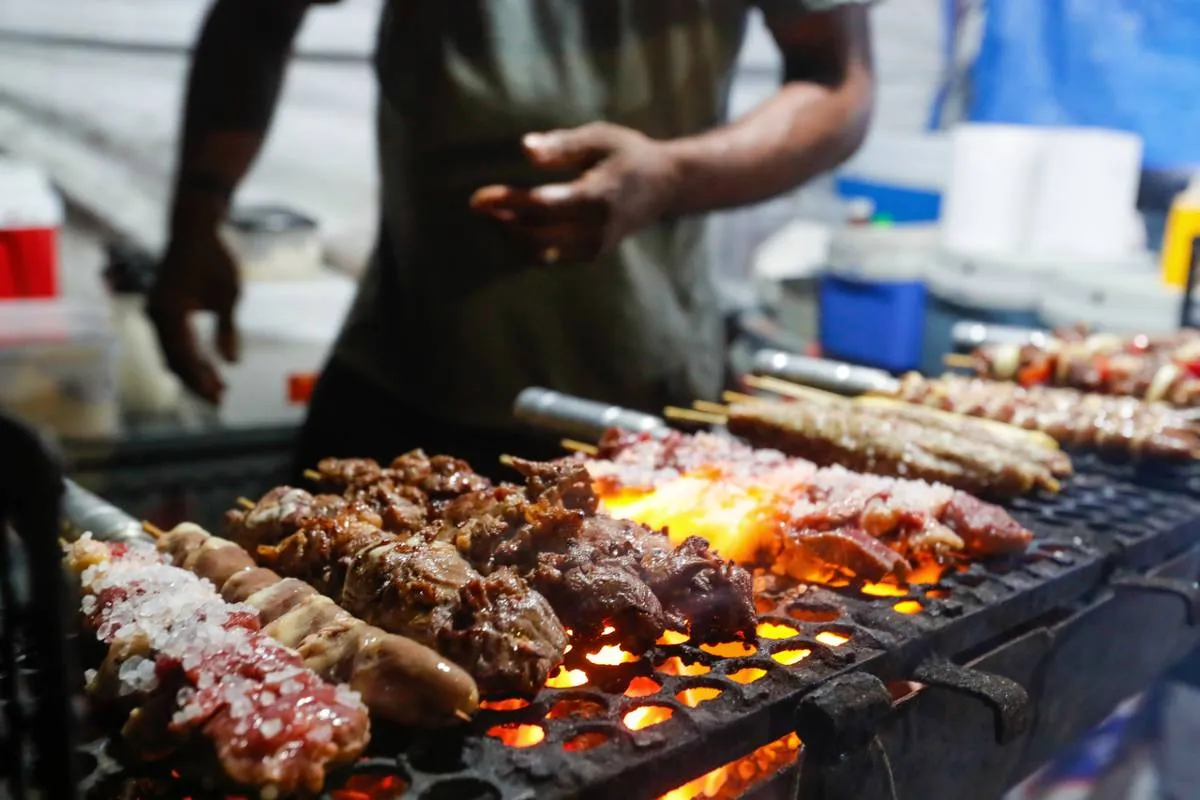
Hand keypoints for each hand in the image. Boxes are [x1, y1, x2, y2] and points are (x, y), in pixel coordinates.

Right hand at [146, 229, 239, 402]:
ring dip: (192, 372)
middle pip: (174, 361)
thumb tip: (231, 363)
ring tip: (217, 386)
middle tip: (220, 399)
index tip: (219, 396)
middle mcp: (156, 316)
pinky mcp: (161, 310)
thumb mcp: (229, 296)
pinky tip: (205, 367)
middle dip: (196, 382)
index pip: (184, 358)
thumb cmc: (214, 260)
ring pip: (171, 353)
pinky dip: (187, 356)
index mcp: (170, 313)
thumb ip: (228, 331)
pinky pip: (171, 341)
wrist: (193, 231)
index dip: (201, 380)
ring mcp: (156, 313)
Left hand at [470, 122, 681, 264]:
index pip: (543, 206)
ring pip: (539, 253)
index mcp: (597, 197)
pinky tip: (514, 223)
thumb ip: (562, 144)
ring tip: (494, 214)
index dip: (508, 203)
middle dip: (503, 223)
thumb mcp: (600, 138)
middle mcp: (595, 229)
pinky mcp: (590, 254)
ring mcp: (593, 247)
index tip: (478, 198)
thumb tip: (525, 148)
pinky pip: (549, 256)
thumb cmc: (628, 154)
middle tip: (481, 204)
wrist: (666, 187)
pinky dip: (526, 244)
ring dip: (511, 237)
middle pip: (535, 237)